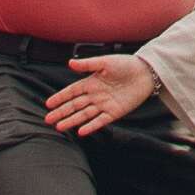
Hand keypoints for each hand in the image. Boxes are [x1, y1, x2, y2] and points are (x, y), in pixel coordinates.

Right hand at [43, 55, 160, 133]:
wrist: (146, 72)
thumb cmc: (126, 64)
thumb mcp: (105, 62)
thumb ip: (88, 64)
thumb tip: (70, 63)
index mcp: (91, 82)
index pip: (71, 92)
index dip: (60, 98)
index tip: (48, 104)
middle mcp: (95, 95)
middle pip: (75, 105)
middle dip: (61, 112)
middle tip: (48, 119)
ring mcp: (104, 104)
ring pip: (84, 115)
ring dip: (72, 121)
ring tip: (59, 127)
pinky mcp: (115, 112)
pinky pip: (100, 121)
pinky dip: (91, 126)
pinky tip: (81, 131)